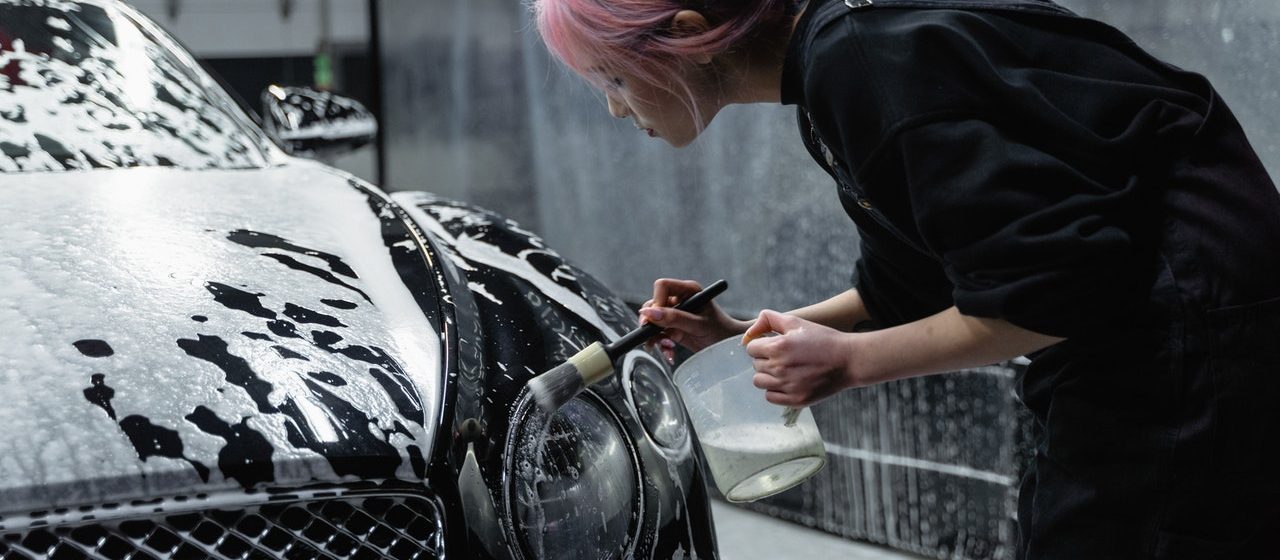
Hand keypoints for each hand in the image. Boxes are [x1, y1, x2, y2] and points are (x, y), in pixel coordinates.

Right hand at [639, 278, 749, 360]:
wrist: (729, 346)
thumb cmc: (720, 330)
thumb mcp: (698, 325)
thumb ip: (674, 319)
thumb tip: (648, 313)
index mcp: (688, 290)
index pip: (662, 287)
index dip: (656, 302)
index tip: (655, 320)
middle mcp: (679, 299)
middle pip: (653, 304)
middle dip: (652, 323)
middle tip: (653, 337)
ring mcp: (675, 314)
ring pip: (653, 321)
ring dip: (655, 336)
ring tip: (667, 347)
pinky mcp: (674, 328)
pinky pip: (659, 334)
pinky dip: (661, 344)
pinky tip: (670, 352)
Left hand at [743, 310, 858, 406]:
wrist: (848, 360)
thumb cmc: (822, 339)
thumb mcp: (796, 322)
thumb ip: (769, 320)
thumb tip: (748, 332)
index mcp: (778, 347)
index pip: (751, 349)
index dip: (761, 345)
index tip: (773, 345)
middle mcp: (780, 367)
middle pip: (755, 365)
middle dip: (765, 359)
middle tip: (784, 357)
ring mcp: (788, 386)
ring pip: (759, 382)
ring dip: (767, 375)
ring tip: (784, 370)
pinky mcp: (795, 399)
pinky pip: (770, 397)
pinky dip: (775, 390)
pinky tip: (787, 382)